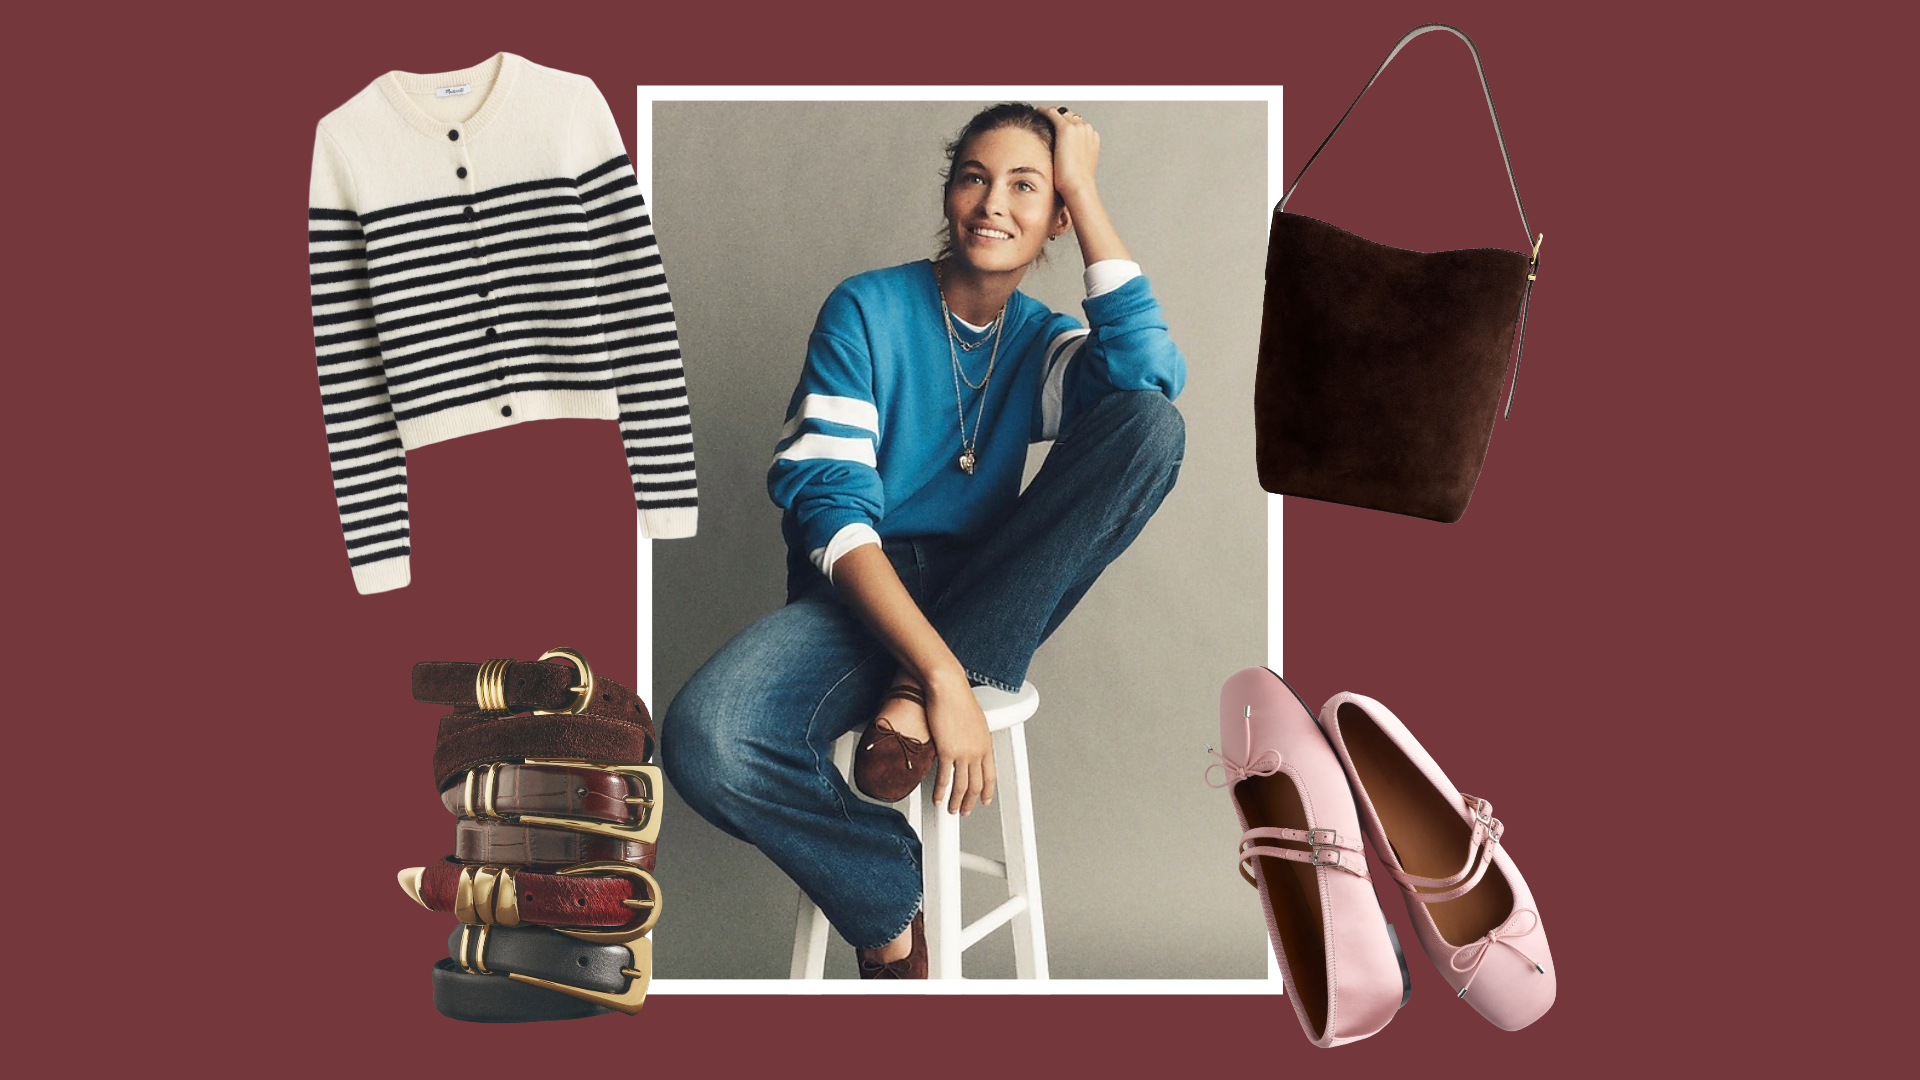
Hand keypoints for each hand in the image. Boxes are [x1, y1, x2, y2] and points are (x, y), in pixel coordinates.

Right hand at [923, 670, 996, 814]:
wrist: (948, 688)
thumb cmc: (958, 697)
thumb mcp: (975, 720)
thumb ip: (974, 737)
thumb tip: (968, 744)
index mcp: (986, 743)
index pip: (990, 775)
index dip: (987, 790)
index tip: (984, 800)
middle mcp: (977, 751)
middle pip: (976, 784)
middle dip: (970, 801)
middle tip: (965, 811)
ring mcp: (963, 753)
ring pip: (961, 786)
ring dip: (956, 802)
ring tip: (951, 810)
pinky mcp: (947, 751)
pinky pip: (945, 778)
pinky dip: (941, 792)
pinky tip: (938, 798)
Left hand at [1045, 106, 1099, 202]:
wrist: (1078, 187)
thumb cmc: (1077, 183)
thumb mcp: (1079, 167)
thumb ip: (1075, 156)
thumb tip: (1065, 158)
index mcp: (1092, 137)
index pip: (1077, 123)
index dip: (1065, 124)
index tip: (1054, 127)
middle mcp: (1086, 128)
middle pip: (1069, 115)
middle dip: (1058, 117)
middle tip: (1044, 121)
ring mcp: (1077, 127)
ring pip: (1060, 112)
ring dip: (1050, 114)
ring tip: (1039, 117)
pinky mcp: (1066, 128)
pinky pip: (1051, 112)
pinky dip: (1043, 111)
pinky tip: (1036, 114)